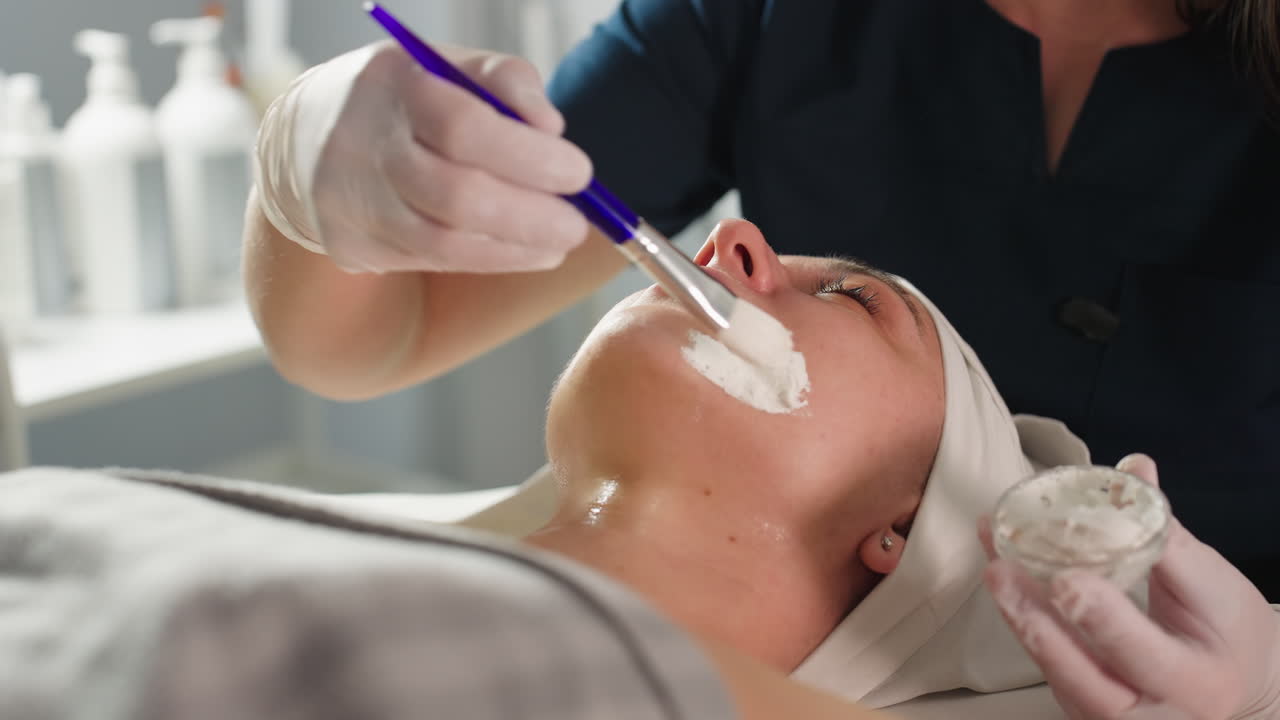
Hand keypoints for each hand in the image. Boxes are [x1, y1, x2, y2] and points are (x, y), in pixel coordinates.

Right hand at [254, 41, 593, 273]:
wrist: (306, 140)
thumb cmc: (405, 99)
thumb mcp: (450, 66)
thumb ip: (506, 80)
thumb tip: (551, 127)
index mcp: (393, 86)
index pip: (465, 127)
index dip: (530, 157)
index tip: (579, 174)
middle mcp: (364, 146)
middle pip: (456, 196)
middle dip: (531, 216)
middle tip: (577, 224)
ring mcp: (352, 202)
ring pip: (444, 243)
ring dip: (516, 248)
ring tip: (558, 242)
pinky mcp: (352, 245)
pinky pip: (432, 263)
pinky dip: (489, 258)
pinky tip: (524, 251)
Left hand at [979, 454, 1279, 719]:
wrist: (1231, 680)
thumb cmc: (1226, 631)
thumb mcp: (1215, 587)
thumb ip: (1168, 535)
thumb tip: (1133, 470)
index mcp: (1193, 682)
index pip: (1142, 653)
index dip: (1102, 617)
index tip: (1067, 578)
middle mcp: (1145, 713)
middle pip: (1079, 676)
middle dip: (1036, 623)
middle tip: (1002, 571)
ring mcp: (1105, 714)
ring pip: (1053, 670)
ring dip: (1017, 614)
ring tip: (994, 563)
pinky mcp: (1079, 701)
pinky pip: (1044, 660)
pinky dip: (1022, 616)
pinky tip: (1003, 570)